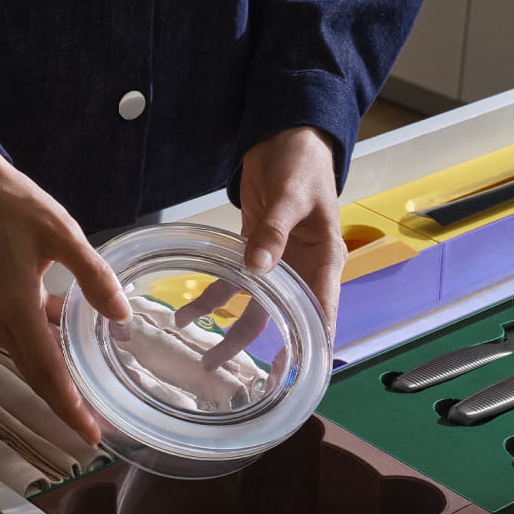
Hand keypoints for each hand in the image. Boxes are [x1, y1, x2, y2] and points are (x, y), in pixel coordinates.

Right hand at [0, 150, 129, 442]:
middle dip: (63, 405)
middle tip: (93, 433)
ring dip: (56, 382)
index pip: (46, 369)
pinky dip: (48, 353)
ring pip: (29, 358)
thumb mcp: (63, 234)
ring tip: (88, 401)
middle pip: (35, 374)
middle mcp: (2, 317)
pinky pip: (25, 338)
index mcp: (17, 305)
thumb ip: (92, 276)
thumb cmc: (17, 205)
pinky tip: (73, 348)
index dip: (67, 405)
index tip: (89, 435)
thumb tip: (121, 315)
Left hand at [195, 127, 339, 362]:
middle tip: (237, 378)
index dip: (311, 348)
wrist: (287, 134)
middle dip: (260, 349)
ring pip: (255, 305)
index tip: (294, 378)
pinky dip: (214, 295)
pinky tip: (190, 311)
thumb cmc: (303, 163)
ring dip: (230, 329)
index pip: (322, 313)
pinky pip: (234, 280)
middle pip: (283, 317)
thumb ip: (273, 231)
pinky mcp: (254, 247)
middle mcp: (302, 267)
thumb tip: (257, 268)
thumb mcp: (291, 195)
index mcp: (324, 259)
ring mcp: (277, 259)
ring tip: (205, 356)